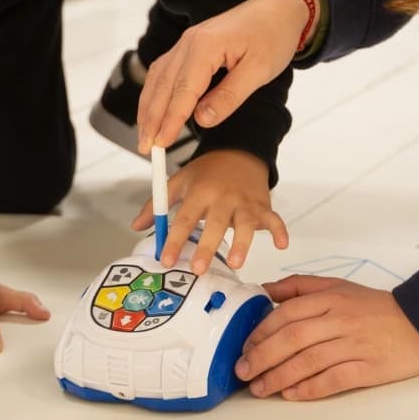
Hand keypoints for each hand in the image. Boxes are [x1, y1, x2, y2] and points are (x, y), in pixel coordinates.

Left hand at [132, 149, 289, 273]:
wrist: (239, 151)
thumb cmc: (206, 173)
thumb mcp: (179, 182)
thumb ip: (158, 205)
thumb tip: (136, 226)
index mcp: (199, 192)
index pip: (184, 218)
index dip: (174, 239)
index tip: (166, 260)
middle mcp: (222, 197)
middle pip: (214, 224)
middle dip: (206, 246)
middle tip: (198, 268)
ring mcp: (245, 202)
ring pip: (244, 223)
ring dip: (242, 243)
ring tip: (235, 263)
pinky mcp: (262, 205)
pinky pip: (274, 218)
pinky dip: (280, 230)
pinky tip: (281, 244)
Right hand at [136, 0, 310, 151]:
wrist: (279, 7)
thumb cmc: (273, 35)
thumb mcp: (260, 70)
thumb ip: (229, 96)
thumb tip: (201, 120)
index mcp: (206, 45)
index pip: (183, 90)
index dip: (170, 120)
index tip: (161, 143)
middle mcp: (190, 41)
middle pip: (163, 84)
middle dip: (152, 118)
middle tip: (145, 148)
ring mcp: (187, 41)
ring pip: (159, 77)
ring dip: (149, 106)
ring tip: (145, 134)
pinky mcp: (190, 44)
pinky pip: (165, 69)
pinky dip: (156, 91)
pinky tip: (154, 108)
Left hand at [234, 276, 418, 400]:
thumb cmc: (376, 307)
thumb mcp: (338, 286)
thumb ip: (300, 287)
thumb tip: (265, 290)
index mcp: (331, 298)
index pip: (287, 313)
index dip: (261, 332)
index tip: (245, 346)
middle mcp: (340, 320)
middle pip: (293, 338)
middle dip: (262, 356)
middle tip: (244, 370)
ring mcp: (355, 344)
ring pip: (309, 361)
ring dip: (279, 376)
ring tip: (260, 388)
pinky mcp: (369, 368)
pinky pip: (334, 380)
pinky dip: (310, 388)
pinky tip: (292, 394)